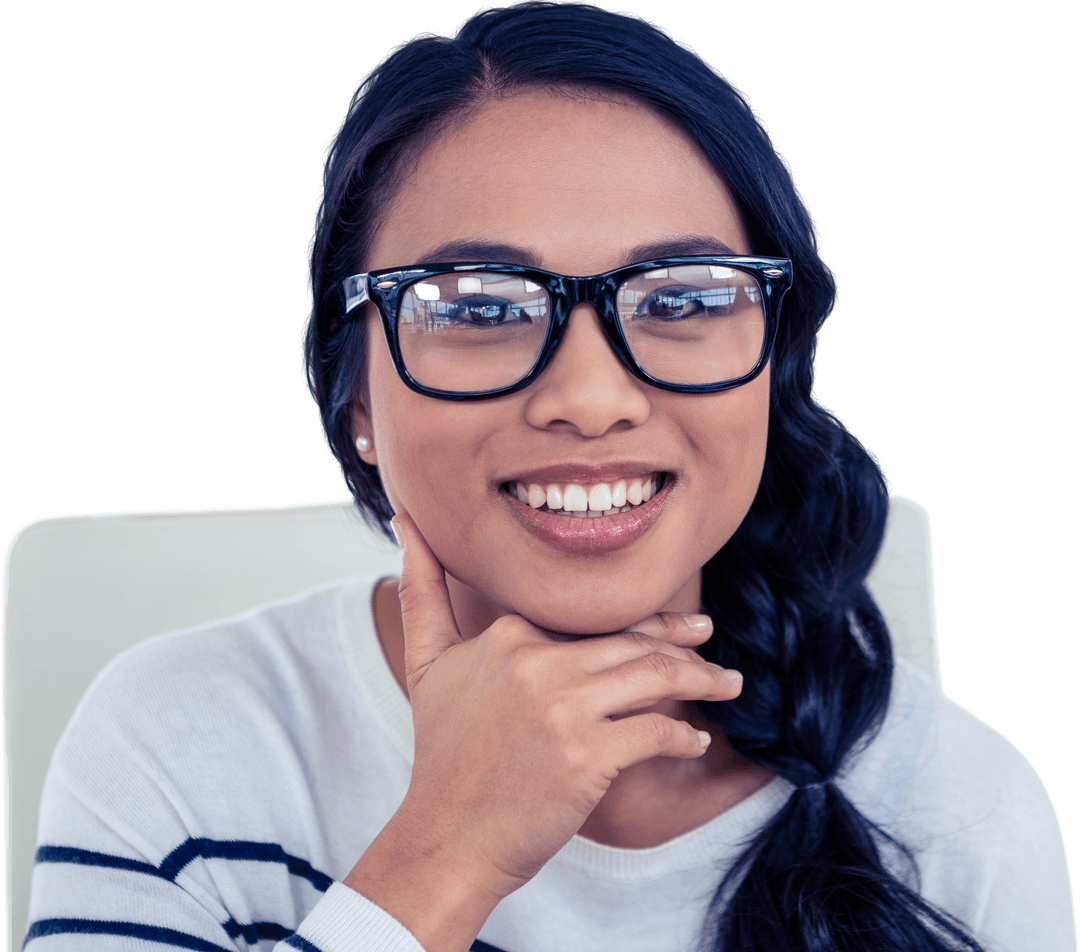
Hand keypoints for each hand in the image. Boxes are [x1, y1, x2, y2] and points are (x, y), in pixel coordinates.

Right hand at [391, 511, 742, 893]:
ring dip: (701, 682)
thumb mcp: (426, 661)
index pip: (594, 617)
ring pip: (654, 678)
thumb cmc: (442, 751)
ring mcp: (563, 709)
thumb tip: (406, 520)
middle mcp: (538, 662)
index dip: (640, 622)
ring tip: (727, 686)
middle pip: (632, 643)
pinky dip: (683, 736)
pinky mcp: (587, 757)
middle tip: (711, 641)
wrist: (445, 836)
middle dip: (683, 643)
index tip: (674, 628)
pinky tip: (695, 741)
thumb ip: (421, 588)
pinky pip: (655, 732)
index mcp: (511, 634)